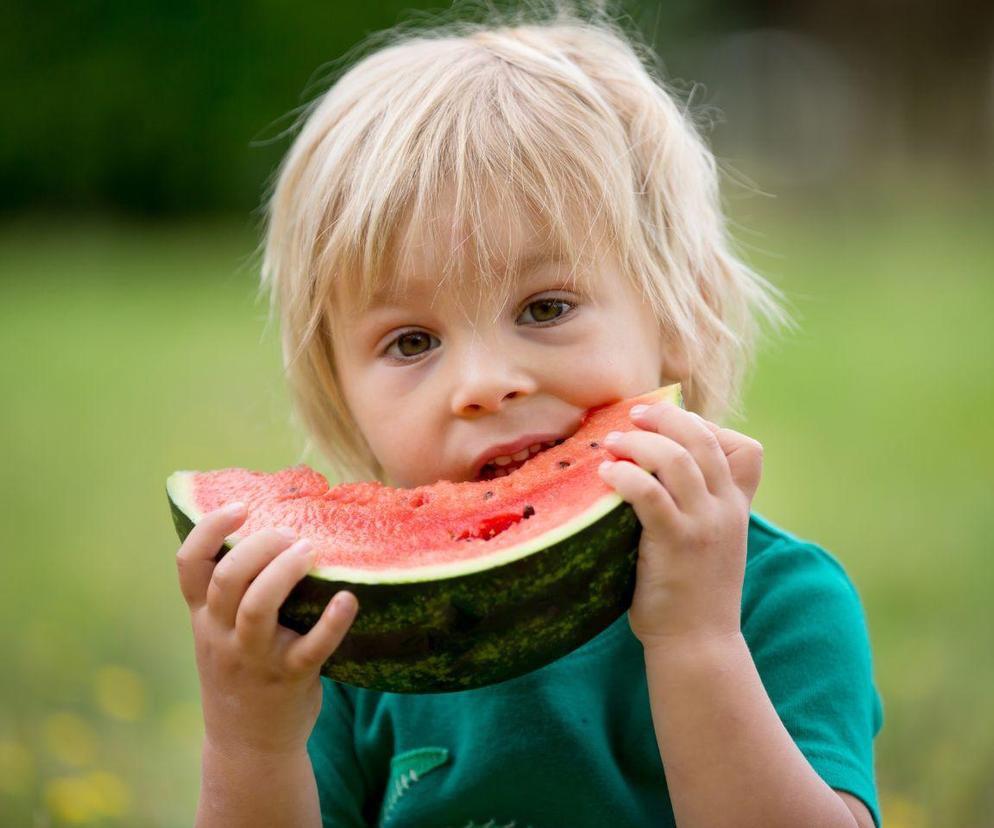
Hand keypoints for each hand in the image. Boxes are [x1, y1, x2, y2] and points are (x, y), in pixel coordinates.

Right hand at [175, 504, 357, 757]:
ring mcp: (255, 658)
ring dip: (284, 572)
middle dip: (259, 547)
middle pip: (227, 579)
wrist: (248, 745)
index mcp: (204, 617)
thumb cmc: (243, 671)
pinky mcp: (290, 678)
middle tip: (291, 534)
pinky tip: (348, 599)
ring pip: (257, 608)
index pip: (189, 565)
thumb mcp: (220, 633)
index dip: (209, 529)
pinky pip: (312, 647)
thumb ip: (232, 593)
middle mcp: (222, 635)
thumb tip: (272, 528)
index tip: (240, 507)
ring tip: (309, 551)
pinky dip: (331, 622)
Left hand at [597, 401, 762, 651]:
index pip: (744, 448)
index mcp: (738, 507)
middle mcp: (726, 509)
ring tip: (611, 441)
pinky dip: (625, 475)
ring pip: (676, 459)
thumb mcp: (711, 542)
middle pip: (703, 440)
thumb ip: (698, 506)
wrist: (698, 643)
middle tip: (635, 414)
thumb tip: (654, 469)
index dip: (705, 427)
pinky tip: (605, 473)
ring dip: (639, 443)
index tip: (671, 425)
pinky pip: (649, 493)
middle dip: (667, 418)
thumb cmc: (693, 592)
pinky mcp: (676, 542)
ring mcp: (704, 525)